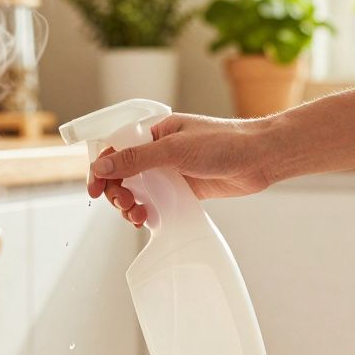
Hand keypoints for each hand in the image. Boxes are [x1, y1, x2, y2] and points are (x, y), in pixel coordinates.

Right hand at [87, 113, 276, 226]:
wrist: (260, 158)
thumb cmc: (223, 143)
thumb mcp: (174, 149)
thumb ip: (136, 159)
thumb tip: (102, 165)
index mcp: (153, 134)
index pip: (116, 151)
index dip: (102, 170)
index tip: (95, 190)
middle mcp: (158, 152)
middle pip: (122, 174)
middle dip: (117, 192)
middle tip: (125, 205)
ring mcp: (170, 172)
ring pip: (138, 191)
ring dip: (130, 205)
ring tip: (137, 216)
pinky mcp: (183, 190)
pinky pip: (156, 202)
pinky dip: (147, 212)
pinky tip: (146, 220)